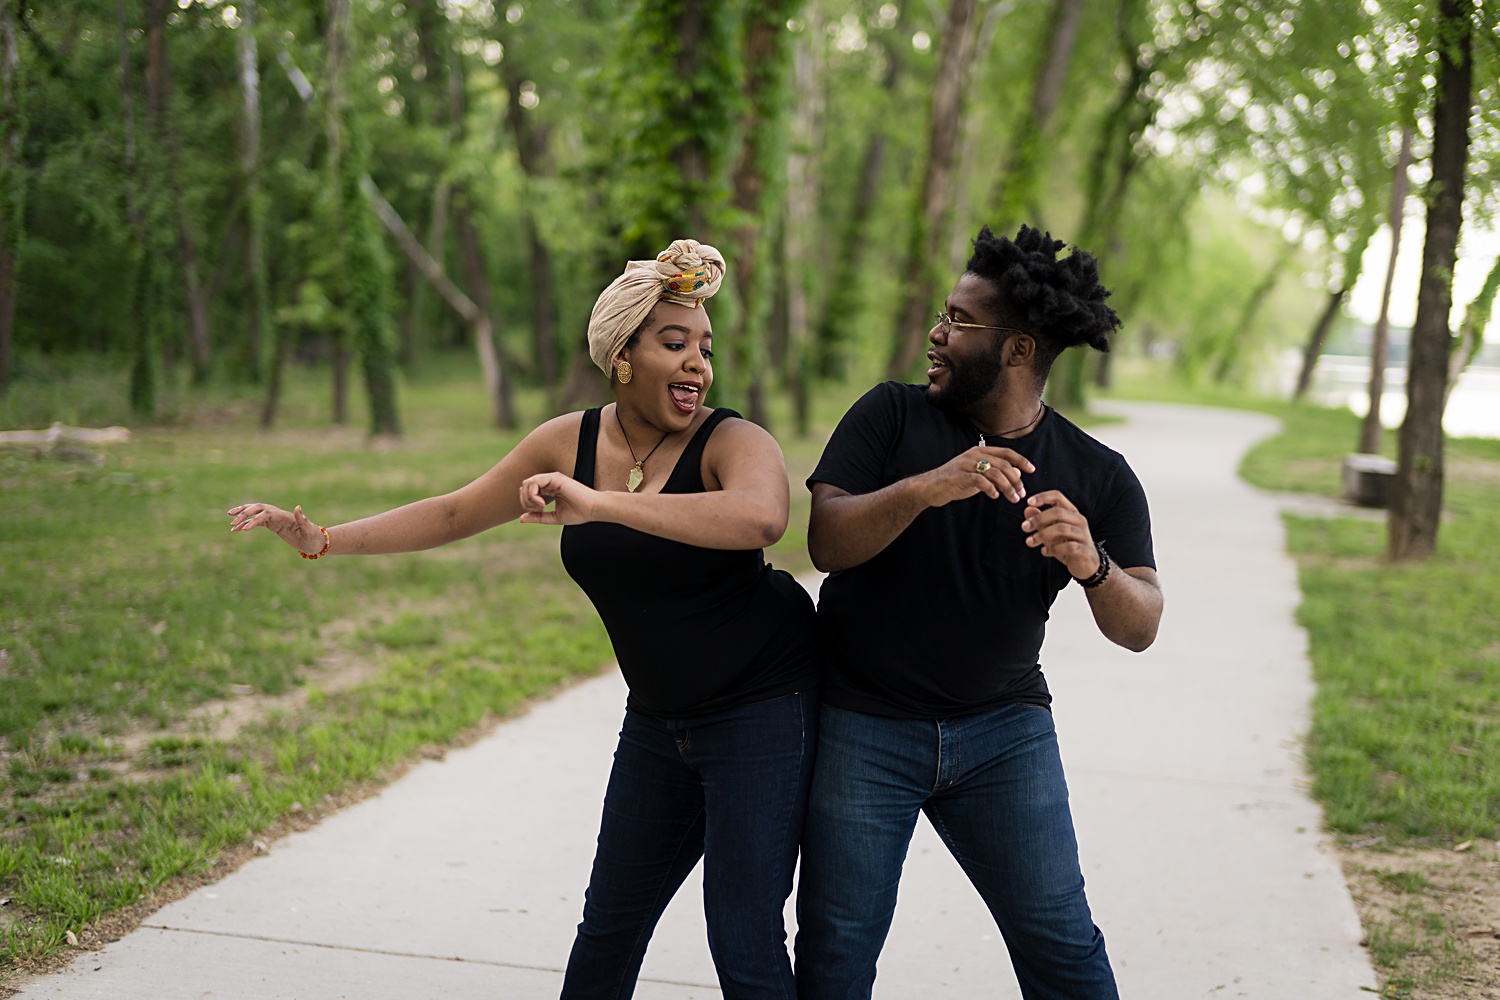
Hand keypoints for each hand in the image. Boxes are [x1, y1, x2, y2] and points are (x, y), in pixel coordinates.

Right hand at [228, 502, 325, 554]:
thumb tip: (298, 507)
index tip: (244, 529)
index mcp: (286, 516)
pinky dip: (247, 524)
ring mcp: (276, 519)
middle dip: (245, 514)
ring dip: (243, 516)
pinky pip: (257, 522)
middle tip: (232, 522)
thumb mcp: (309, 531)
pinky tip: (237, 529)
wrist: (316, 542)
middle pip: (258, 509)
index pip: (267, 513)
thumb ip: (303, 519)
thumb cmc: (313, 538)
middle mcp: (279, 514)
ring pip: (256, 513)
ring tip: (231, 524)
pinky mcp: (274, 524)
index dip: (255, 519)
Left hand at [518, 472, 599, 525]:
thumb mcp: (553, 517)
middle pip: (524, 486)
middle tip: (538, 510)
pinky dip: (533, 494)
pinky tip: (542, 504)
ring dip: (528, 498)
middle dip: (525, 501)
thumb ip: (537, 517)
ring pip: (527, 483)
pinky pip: (535, 482)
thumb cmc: (578, 513)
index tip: (538, 512)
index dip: (527, 503)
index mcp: (548, 489)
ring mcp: (552, 478)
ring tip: (540, 507)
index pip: (527, 492)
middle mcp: (549, 481)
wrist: (593, 509)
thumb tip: (521, 518)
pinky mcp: (555, 478)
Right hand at [916, 446, 1034, 506]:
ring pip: (994, 473)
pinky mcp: (959, 475)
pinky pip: (980, 480)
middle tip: (1021, 493)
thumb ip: (995, 473)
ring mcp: (965, 464)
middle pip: (1003, 464)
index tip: (1031, 470)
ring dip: (1007, 487)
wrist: (930, 488)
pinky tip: (994, 496)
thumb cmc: (955, 482)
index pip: (1005, 452)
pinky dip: (990, 488)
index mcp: (980, 451)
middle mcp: (974, 454)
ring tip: (1013, 499)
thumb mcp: (978, 477)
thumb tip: (1016, 472)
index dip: (1020, 460)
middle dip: (1015, 480)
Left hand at [1021, 490, 1099, 578]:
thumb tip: (1028, 509)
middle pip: (1058, 512)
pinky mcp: (1084, 550)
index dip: (1043, 497)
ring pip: (1062, 528)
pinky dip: (1053, 549)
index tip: (1028, 502)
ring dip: (1042, 535)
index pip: (1058, 497)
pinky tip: (1045, 552)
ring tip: (1030, 542)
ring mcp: (1083, 535)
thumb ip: (1041, 521)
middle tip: (1024, 527)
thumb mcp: (1051, 532)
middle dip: (1038, 519)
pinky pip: (1068, 546)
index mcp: (1071, 512)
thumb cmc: (1068, 545)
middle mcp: (1079, 521)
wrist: (1086, 564)